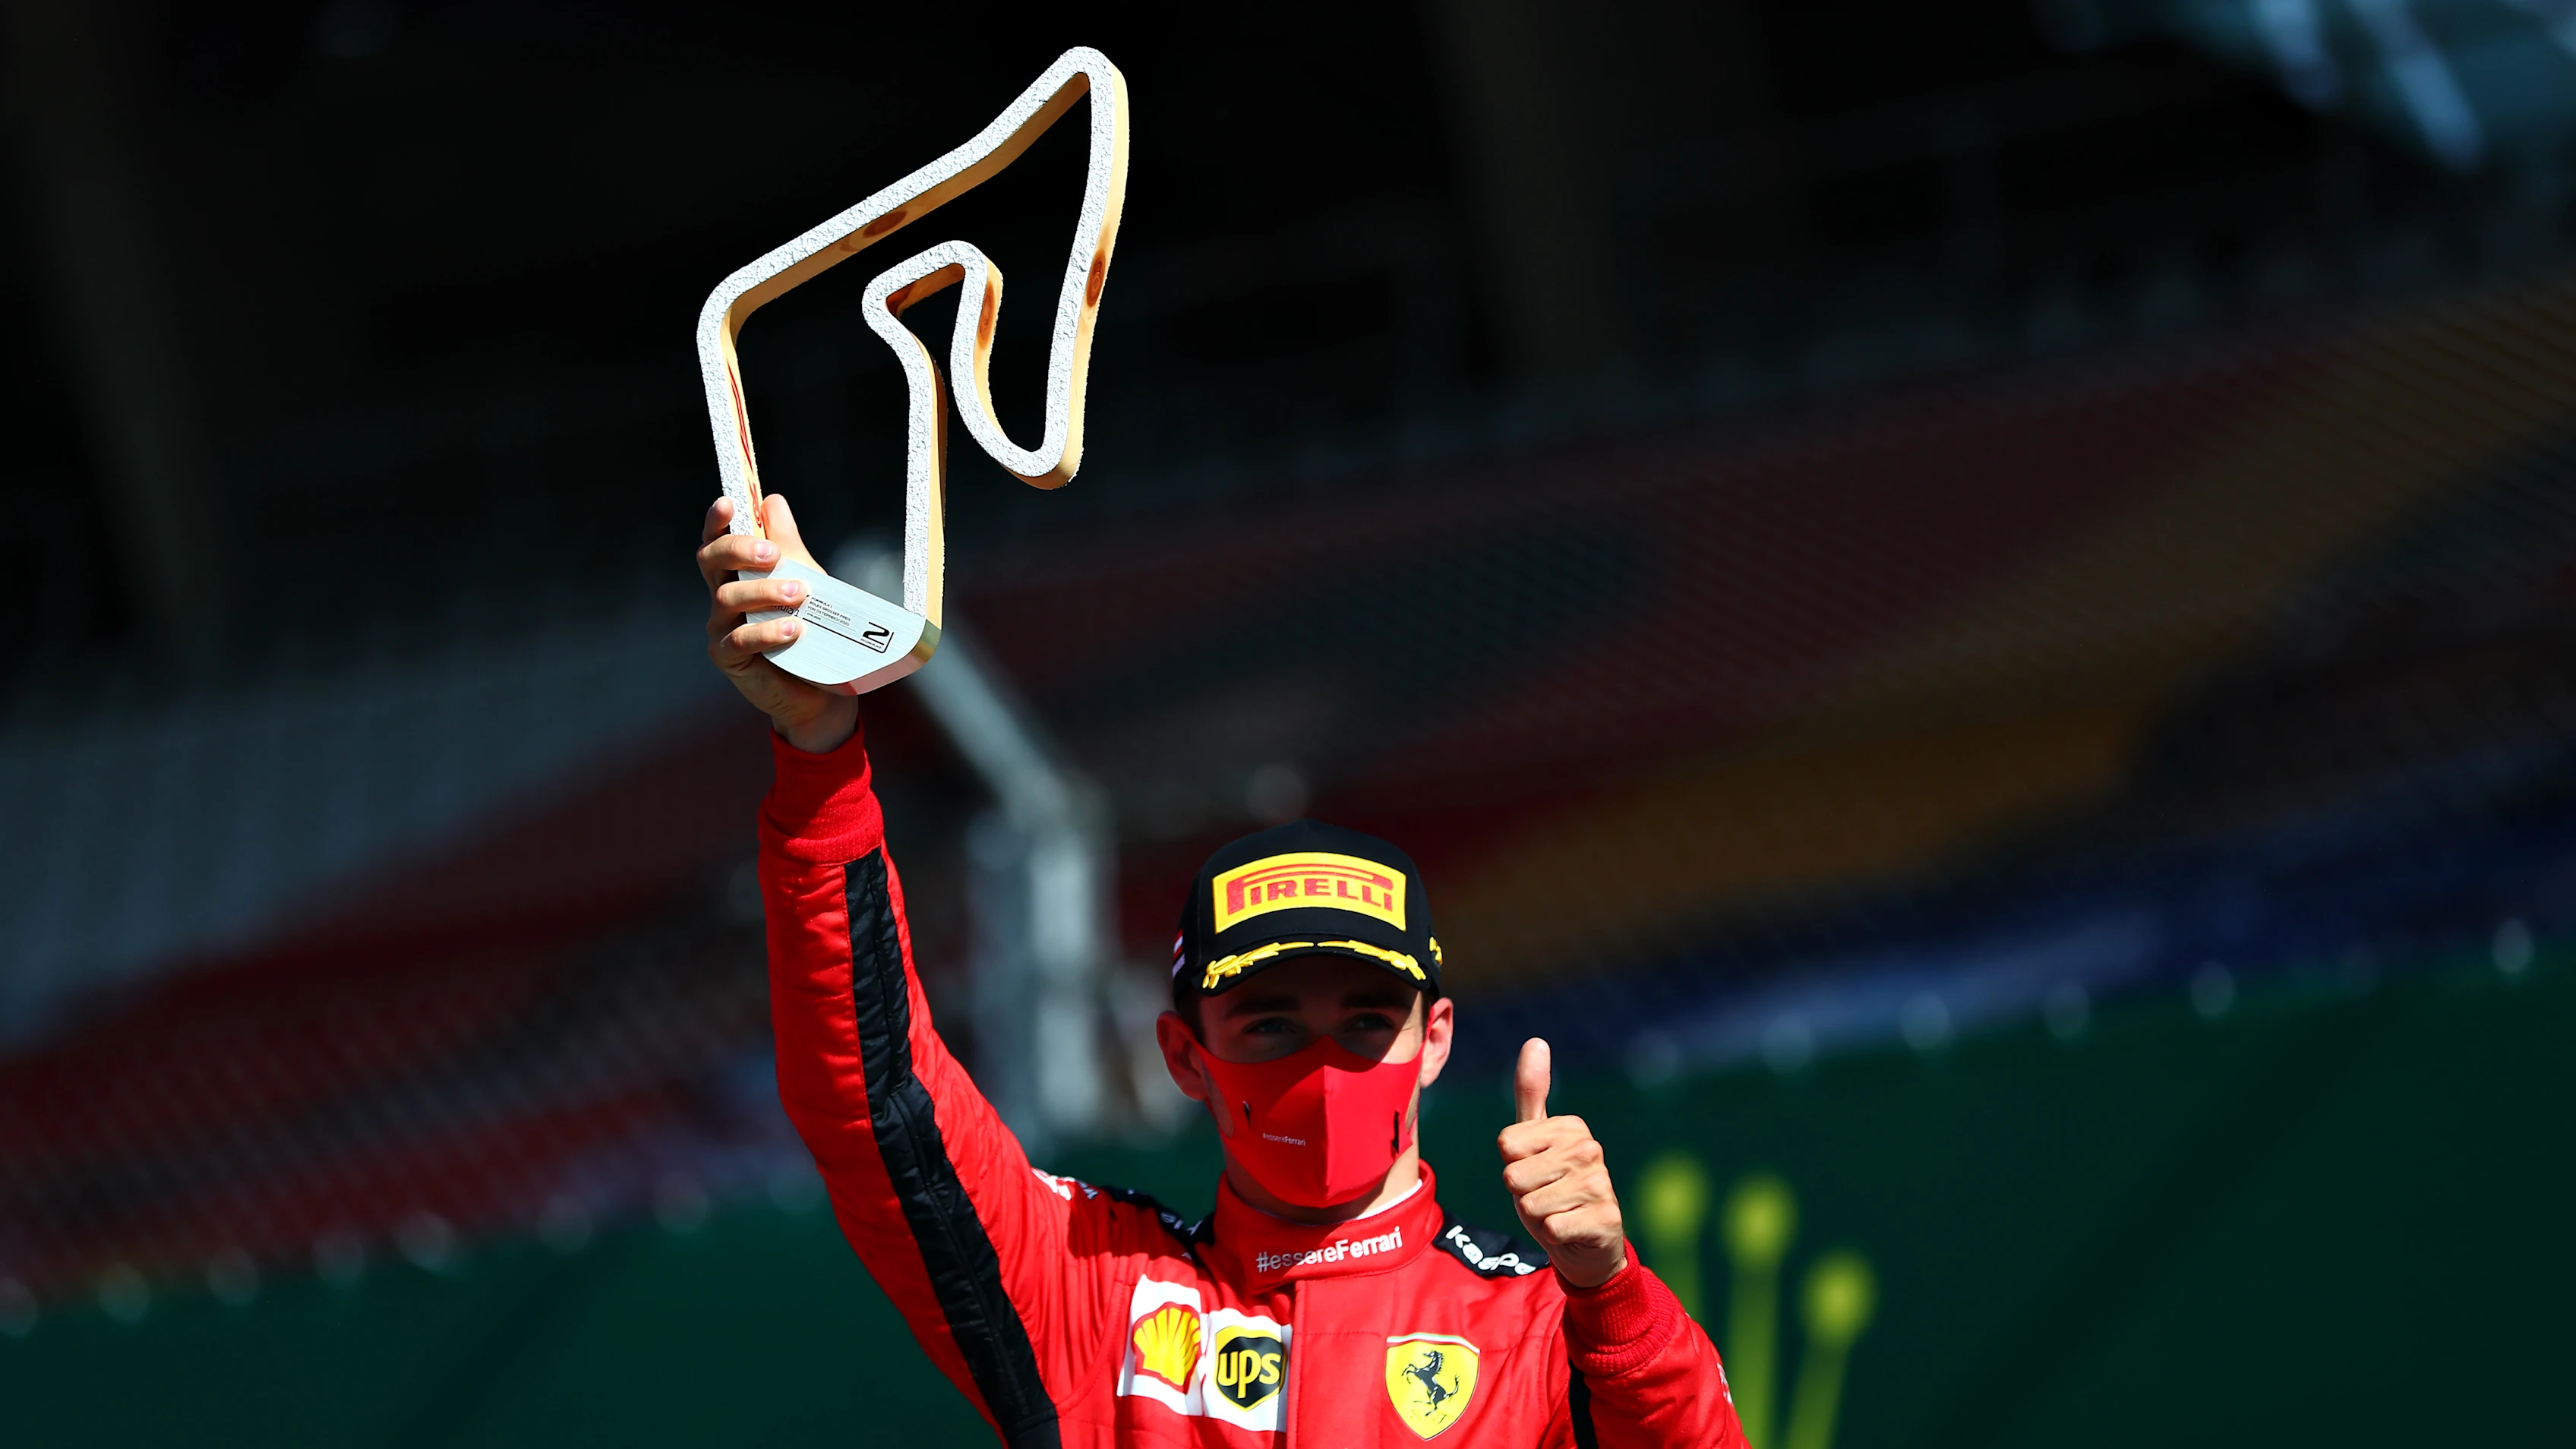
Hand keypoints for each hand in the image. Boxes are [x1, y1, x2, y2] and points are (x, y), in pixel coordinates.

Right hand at [698, 493, 857, 754]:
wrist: (819, 689)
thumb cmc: (809, 630)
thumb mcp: (805, 580)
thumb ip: (788, 545)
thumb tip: (772, 502)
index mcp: (737, 572)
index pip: (717, 540)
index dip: (716, 521)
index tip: (727, 503)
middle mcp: (722, 595)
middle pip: (711, 561)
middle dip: (737, 550)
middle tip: (771, 554)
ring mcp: (721, 626)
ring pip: (727, 597)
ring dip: (764, 591)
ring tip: (798, 595)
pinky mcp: (728, 657)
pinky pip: (738, 639)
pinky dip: (766, 631)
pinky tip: (792, 629)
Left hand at [1499, 1038, 1628, 1288]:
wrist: (1586, 1244)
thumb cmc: (1552, 1189)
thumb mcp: (1534, 1142)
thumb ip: (1531, 1094)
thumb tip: (1536, 1040)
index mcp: (1571, 1127)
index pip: (1506, 1145)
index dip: (1513, 1166)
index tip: (1536, 1172)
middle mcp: (1590, 1149)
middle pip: (1514, 1176)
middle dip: (1523, 1195)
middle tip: (1546, 1197)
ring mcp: (1601, 1183)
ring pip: (1529, 1204)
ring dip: (1538, 1217)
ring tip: (1559, 1212)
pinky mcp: (1606, 1218)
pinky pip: (1551, 1228)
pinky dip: (1553, 1236)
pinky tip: (1572, 1229)